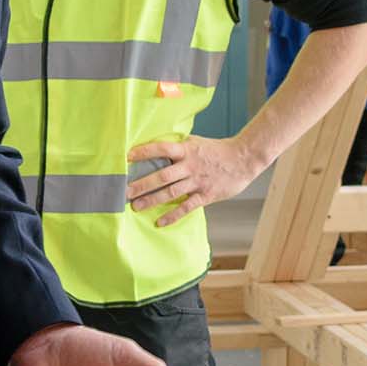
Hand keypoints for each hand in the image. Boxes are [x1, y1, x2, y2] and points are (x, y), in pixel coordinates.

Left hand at [126, 132, 264, 229]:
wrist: (243, 159)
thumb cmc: (217, 150)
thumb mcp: (196, 142)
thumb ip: (178, 147)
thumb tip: (157, 148)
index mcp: (186, 150)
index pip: (161, 149)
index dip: (144, 152)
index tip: (126, 157)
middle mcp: (189, 166)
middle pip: (161, 176)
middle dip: (141, 184)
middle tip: (123, 191)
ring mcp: (197, 181)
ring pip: (171, 192)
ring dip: (151, 200)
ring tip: (135, 206)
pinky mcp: (206, 195)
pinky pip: (186, 207)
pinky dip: (173, 216)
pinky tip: (160, 222)